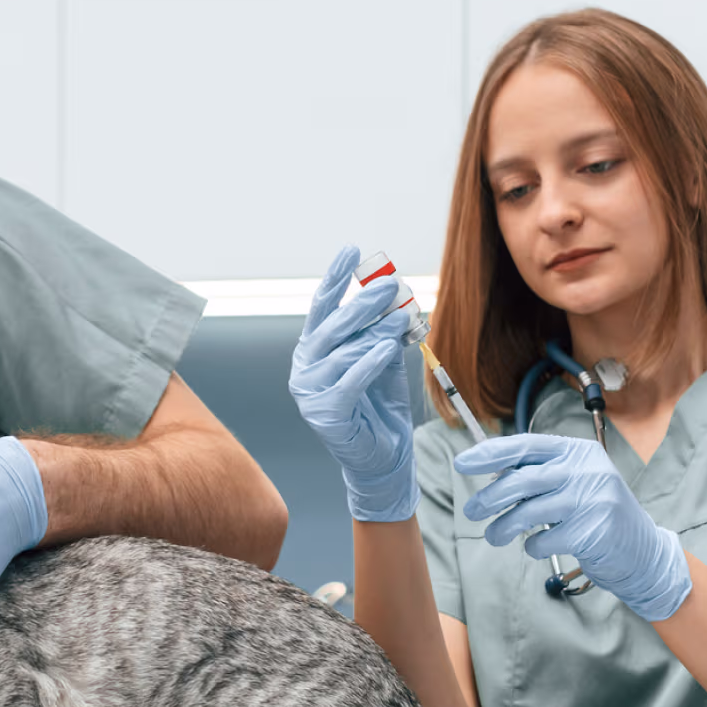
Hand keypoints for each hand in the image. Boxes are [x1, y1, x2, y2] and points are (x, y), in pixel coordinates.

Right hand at [289, 245, 416, 521]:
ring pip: (343, 354)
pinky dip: (367, 365)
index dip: (335, 278)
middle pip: (332, 328)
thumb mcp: (384, 360)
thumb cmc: (380, 407)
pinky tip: (386, 348)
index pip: (321, 308)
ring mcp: (311, 393)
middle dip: (361, 304)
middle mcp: (306, 369)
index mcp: (315, 351)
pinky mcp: (327, 416)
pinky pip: (348, 384)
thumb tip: (396, 298)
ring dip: (373, 333)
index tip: (351, 250)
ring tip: (400, 320)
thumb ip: (384, 332)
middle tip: (389, 285)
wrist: (384, 456)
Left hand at [458, 434, 692, 619]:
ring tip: (494, 535)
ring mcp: (594, 498)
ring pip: (529, 511)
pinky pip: (545, 539)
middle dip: (490, 497)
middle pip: (523, 479)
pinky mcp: (594, 530)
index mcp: (578, 452)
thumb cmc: (594, 514)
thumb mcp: (571, 483)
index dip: (491, 454)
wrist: (642, 552)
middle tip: (472, 511)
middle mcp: (588, 470)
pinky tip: (539, 546)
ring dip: (503, 526)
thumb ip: (537, 474)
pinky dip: (533, 546)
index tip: (462, 464)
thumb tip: (490, 472)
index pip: (527, 445)